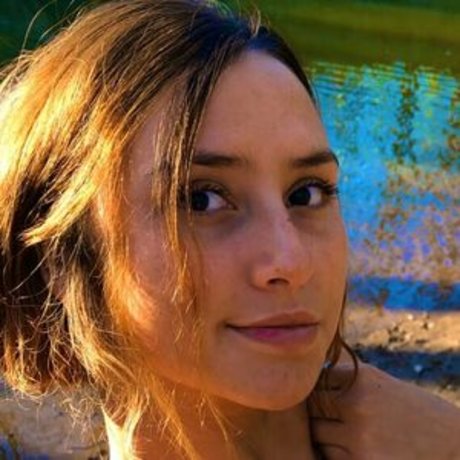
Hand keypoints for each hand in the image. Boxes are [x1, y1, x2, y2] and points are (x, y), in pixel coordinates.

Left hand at [309, 361, 459, 459]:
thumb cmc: (410, 410)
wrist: (454, 444)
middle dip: (319, 416)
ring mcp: (359, 437)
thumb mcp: (379, 382)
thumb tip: (305, 374)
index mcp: (362, 378)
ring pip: (318, 437)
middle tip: (337, 421)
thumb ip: (343, 377)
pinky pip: (331, 459)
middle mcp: (358, 403)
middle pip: (312, 410)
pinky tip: (356, 450)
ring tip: (351, 436)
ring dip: (326, 439)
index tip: (331, 399)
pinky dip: (338, 456)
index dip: (319, 392)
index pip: (316, 382)